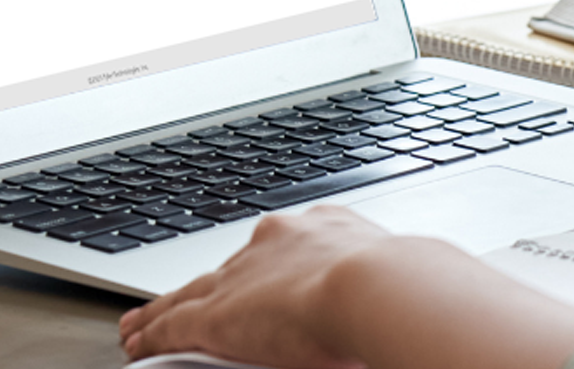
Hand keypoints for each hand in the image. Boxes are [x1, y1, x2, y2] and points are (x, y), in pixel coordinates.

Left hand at [119, 207, 573, 368]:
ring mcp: (243, 276)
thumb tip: (440, 305)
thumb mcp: (406, 278)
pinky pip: (172, 324)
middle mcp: (276, 242)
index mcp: (324, 228)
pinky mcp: (216, 314)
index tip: (262, 276)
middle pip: (231, 265)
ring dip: (165, 310)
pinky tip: (134, 345)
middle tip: (188, 299)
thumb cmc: (408, 286)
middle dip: (210, 284)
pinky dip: (150, 335)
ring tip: (139, 327)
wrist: (382, 286)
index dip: (263, 266)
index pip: (281, 247)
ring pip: (191, 293)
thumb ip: (404, 289)